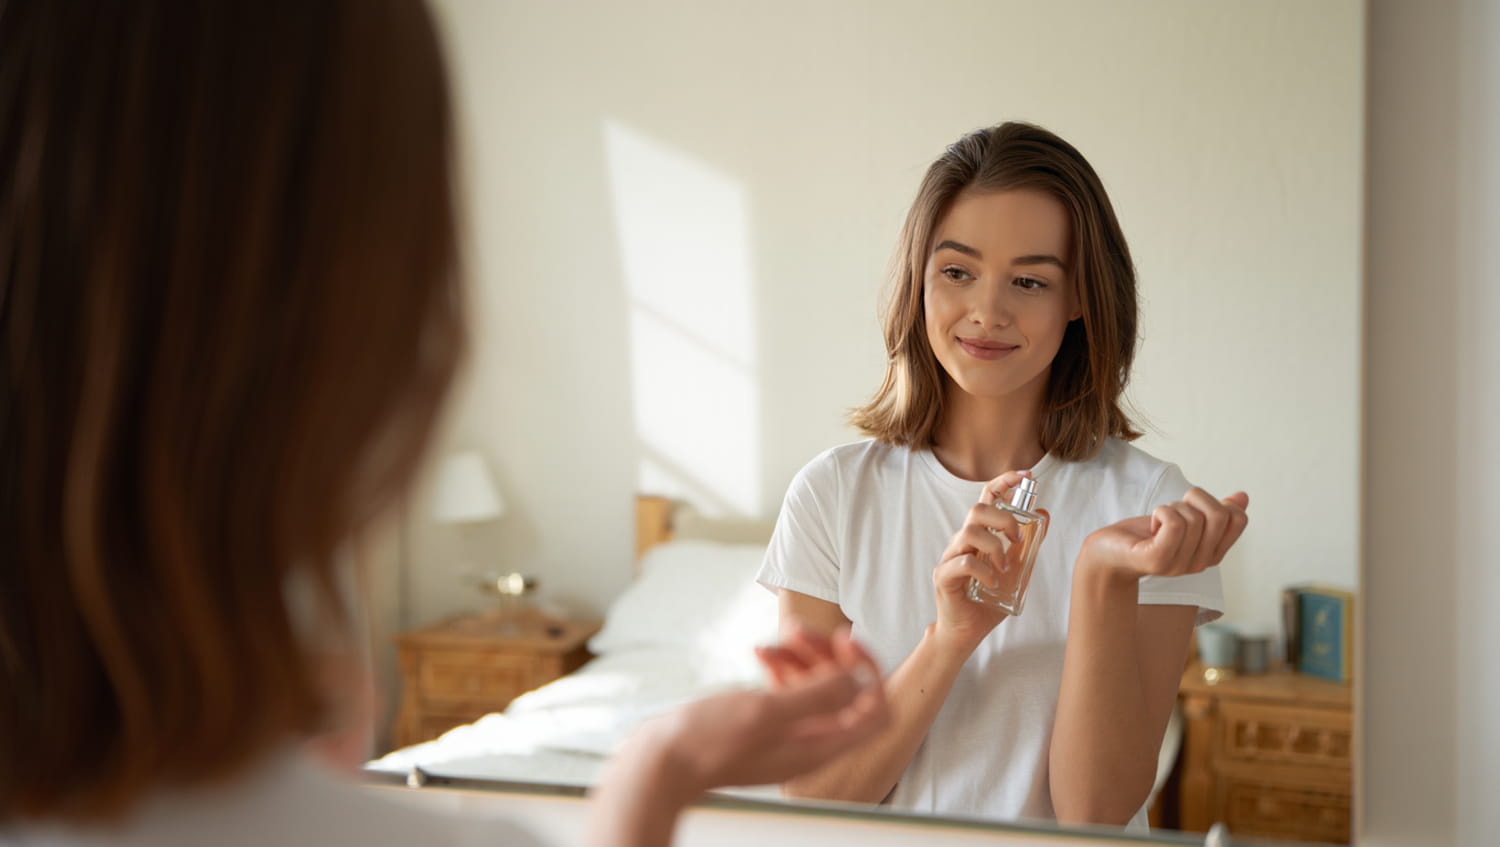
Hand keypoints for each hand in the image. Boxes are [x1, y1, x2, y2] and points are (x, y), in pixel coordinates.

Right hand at [630, 628, 888, 794]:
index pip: (872, 713)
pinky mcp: (762, 727)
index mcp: (818, 746)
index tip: (844, 643)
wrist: (657, 763)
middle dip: (827, 656)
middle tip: (800, 630)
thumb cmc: (705, 743)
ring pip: (811, 688)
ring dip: (799, 657)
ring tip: (776, 635)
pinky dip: (777, 668)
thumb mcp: (765, 712)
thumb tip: (860, 679)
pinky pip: (784, 692)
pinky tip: (759, 651)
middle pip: (843, 694)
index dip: (866, 674)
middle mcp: (808, 743)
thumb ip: (818, 696)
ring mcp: (785, 735)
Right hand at [930, 470, 1041, 651]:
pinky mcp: (944, 576)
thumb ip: (1027, 546)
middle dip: (1003, 519)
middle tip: (1018, 540)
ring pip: (969, 532)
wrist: (965, 633)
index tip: (1025, 475)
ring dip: (995, 548)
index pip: (986, 499)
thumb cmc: (987, 601)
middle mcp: (962, 542)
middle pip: (977, 510)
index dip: (1003, 482)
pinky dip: (984, 570)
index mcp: (978, 536)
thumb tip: (1044, 516)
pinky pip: (963, 562)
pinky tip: (992, 583)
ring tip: (1003, 570)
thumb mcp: (1016, 571)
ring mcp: (950, 558)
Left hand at [1079, 488, 1249, 583]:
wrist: (1106, 553)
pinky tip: (1151, 526)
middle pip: (1220, 515)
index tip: (1193, 507)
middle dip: (1194, 499)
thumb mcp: (1184, 518)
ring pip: (1193, 517)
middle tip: (1172, 510)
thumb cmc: (1145, 534)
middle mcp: (1201, 563)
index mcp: (1212, 553)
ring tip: (1157, 523)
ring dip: (1170, 508)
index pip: (1239, 519)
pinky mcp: (1157, 560)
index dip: (1217, 501)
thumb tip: (1243, 497)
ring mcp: (1180, 565)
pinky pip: (1174, 523)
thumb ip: (1213, 511)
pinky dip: (1161, 513)